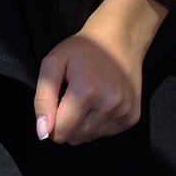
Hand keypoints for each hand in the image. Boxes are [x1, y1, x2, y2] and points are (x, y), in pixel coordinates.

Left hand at [33, 0, 167, 145]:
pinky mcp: (132, 116)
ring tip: (87, 98)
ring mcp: (124, 111)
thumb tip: (43, 132)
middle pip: (75, 138)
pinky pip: (107, 133)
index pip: (60, 133)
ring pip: (90, 137)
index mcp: (86, 91)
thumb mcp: (53, 63)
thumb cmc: (83, 49)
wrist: (119, 37)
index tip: (55, 105)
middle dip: (67, 124)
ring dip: (83, 124)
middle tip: (70, 98)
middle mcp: (108, 104)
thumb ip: (42, 99)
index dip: (51, 123)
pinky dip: (99, 122)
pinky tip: (101, 101)